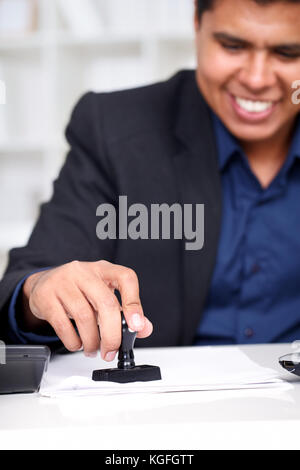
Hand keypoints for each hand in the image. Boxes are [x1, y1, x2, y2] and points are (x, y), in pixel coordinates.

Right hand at [22, 260, 152, 360]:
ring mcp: (63, 282)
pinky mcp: (46, 296)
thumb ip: (125, 311)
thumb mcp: (102, 294)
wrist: (43, 284)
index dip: (134, 302)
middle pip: (106, 303)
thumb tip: (144, 328)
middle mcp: (84, 272)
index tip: (136, 326)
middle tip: (111, 350)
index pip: (125, 277)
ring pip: (84, 316)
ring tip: (93, 349)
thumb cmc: (78, 289)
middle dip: (112, 334)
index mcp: (103, 269)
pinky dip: (74, 341)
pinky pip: (63, 325)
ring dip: (92, 341)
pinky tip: (78, 344)